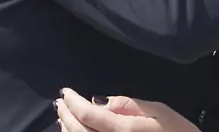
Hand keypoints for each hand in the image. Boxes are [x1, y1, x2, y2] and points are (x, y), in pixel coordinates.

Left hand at [55, 88, 198, 131]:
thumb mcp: (158, 110)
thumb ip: (128, 104)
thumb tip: (99, 102)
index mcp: (124, 129)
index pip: (88, 114)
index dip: (73, 102)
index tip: (65, 91)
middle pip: (79, 131)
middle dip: (66, 114)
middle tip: (60, 102)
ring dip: (68, 129)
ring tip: (63, 116)